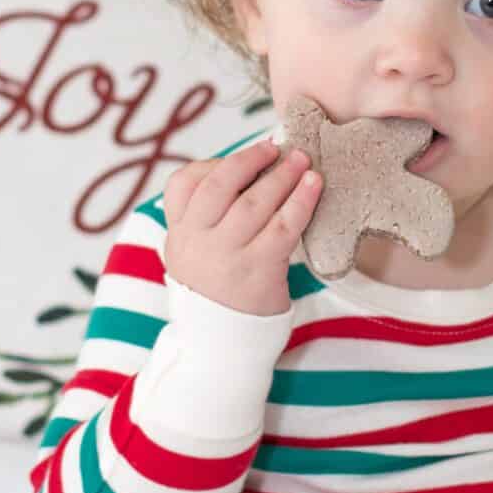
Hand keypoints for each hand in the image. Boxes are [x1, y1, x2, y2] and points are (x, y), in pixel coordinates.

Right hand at [162, 137, 319, 316]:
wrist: (225, 343)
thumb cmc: (219, 289)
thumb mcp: (194, 254)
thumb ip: (206, 217)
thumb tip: (246, 168)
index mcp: (178, 234)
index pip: (182, 184)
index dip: (214, 163)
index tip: (245, 157)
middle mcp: (196, 243)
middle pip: (219, 186)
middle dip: (250, 160)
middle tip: (276, 148)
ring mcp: (226, 257)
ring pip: (254, 203)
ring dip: (281, 175)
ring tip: (302, 160)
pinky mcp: (258, 271)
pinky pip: (283, 227)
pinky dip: (301, 201)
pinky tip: (313, 185)